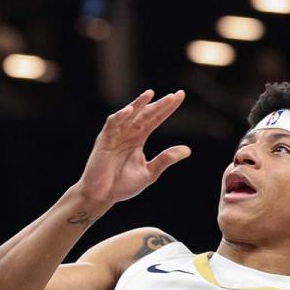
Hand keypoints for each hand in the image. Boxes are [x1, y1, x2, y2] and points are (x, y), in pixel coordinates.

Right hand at [73, 89, 190, 208]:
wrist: (102, 196)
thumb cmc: (122, 185)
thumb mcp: (149, 172)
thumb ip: (165, 159)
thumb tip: (187, 150)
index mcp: (138, 138)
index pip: (155, 119)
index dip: (167, 108)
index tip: (180, 96)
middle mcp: (128, 133)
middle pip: (146, 114)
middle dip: (159, 104)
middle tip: (174, 96)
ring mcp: (115, 134)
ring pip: (129, 115)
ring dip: (139, 104)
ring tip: (151, 94)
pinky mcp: (104, 140)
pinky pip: (112, 124)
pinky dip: (120, 117)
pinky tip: (130, 110)